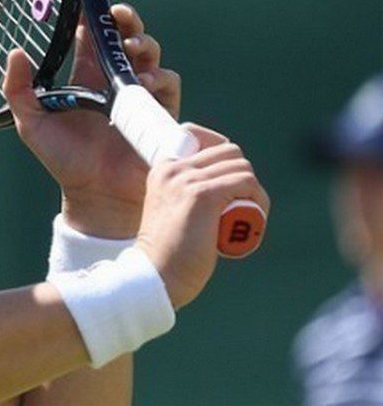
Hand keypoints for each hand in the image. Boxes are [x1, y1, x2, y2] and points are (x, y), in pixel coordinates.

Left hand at [2, 4, 179, 237]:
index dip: (94, 18)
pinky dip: (159, 76)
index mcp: (85, 78)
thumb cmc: (64, 160)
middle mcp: (113, 81)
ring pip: (150, 53)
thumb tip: (15, 52)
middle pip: (126, 37)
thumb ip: (18, 89)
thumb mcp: (31, 123)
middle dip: (127, 20)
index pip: (92, 37)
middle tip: (119, 15)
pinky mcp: (159, 112)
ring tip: (130, 49)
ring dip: (143, 44)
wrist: (94, 195)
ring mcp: (139, 94)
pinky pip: (168, 83)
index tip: (91, 4)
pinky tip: (144, 81)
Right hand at [134, 124, 269, 307]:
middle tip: (241, 207)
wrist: (155, 276)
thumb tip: (224, 192)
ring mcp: (188, 179)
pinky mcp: (204, 195)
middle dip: (242, 178)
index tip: (230, 192)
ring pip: (242, 167)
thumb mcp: (172, 212)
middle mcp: (173, 168)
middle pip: (229, 152)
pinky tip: (254, 220)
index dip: (225, 162)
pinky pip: (247, 182)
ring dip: (254, 192)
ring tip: (248, 218)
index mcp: (162, 168)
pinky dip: (258, 200)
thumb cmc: (168, 254)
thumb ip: (186, 195)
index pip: (204, 138)